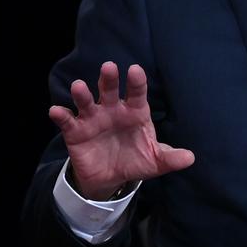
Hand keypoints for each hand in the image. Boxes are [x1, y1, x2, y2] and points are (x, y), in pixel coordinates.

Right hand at [48, 61, 194, 199]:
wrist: (110, 179)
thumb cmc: (136, 161)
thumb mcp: (154, 161)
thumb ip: (170, 158)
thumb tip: (190, 159)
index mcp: (135, 112)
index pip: (137, 93)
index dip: (136, 82)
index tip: (135, 70)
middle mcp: (113, 110)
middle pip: (110, 90)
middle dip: (109, 79)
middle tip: (109, 67)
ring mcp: (93, 119)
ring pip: (86, 101)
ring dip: (82, 94)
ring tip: (78, 86)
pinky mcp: (75, 132)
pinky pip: (67, 121)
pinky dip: (61, 115)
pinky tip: (56, 111)